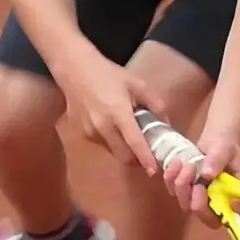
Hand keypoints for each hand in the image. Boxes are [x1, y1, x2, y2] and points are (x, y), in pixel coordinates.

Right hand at [60, 50, 156, 173]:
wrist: (73, 68)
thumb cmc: (107, 73)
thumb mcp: (136, 83)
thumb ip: (155, 104)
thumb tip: (166, 124)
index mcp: (119, 113)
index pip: (135, 143)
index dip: (146, 159)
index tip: (155, 171)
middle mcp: (103, 127)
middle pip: (124, 156)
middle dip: (136, 159)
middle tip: (144, 151)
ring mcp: (90, 131)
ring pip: (112, 150)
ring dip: (122, 148)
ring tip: (125, 132)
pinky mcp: (81, 132)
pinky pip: (101, 142)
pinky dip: (109, 139)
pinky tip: (108, 124)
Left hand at [165, 126, 239, 220]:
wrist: (213, 140)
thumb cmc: (225, 146)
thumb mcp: (224, 148)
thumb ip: (218, 160)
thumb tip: (207, 175)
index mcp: (235, 198)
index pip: (236, 217)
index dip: (228, 213)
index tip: (223, 197)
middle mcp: (218, 204)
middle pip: (207, 219)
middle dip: (197, 201)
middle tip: (197, 180)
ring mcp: (200, 199)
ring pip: (186, 205)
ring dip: (183, 185)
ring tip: (188, 164)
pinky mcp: (185, 190)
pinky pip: (173, 191)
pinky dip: (171, 178)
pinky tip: (177, 162)